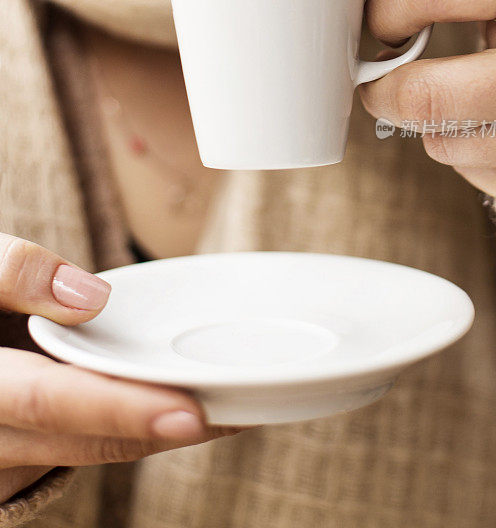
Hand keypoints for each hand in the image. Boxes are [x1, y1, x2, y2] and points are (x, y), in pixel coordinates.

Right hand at [0, 233, 243, 503]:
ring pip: (91, 451)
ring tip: (234, 409)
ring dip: (158, 434)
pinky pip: (87, 443)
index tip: (190, 414)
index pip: (47, 402)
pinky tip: (186, 405)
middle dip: (163, 432)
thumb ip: (12, 274)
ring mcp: (9, 449)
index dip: (118, 411)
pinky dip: (136, 428)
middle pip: (85, 441)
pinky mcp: (30, 444)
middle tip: (242, 413)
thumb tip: (89, 298)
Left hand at [359, 0, 495, 199]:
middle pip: (425, 93)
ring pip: (444, 142)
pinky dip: (468, 152)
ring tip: (444, 99)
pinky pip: (476, 173)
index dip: (384, 3)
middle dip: (380, 90)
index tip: (380, 19)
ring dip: (427, 123)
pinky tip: (487, 126)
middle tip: (378, 81)